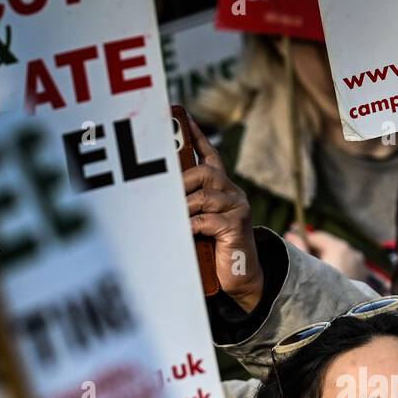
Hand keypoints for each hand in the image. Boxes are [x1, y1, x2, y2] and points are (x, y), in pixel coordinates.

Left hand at [182, 113, 264, 312]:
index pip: (210, 156)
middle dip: (181, 182)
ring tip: (171, 219)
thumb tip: (158, 195)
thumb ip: (187, 206)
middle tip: (162, 195)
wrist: (239, 280)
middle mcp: (232, 194)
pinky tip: (186, 233)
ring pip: (204, 195)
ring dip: (184, 208)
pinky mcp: (237, 226)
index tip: (182, 117)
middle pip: (204, 172)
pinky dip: (192, 226)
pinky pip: (207, 219)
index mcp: (222, 190)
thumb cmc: (214, 251)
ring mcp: (237, 208)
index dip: (197, 137)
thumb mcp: (197, 223)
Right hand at [284, 226, 369, 283]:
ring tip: (312, 269)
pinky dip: (337, 267)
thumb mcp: (307, 268)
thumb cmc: (320, 291)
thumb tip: (290, 234)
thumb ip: (298, 248)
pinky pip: (347, 266)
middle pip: (329, 246)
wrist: (342, 316)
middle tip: (299, 254)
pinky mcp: (363, 276)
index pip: (318, 237)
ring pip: (339, 256)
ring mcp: (360, 265)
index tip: (291, 238)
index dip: (303, 238)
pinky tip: (326, 279)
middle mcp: (352, 253)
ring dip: (326, 259)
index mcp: (339, 248)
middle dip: (315, 249)